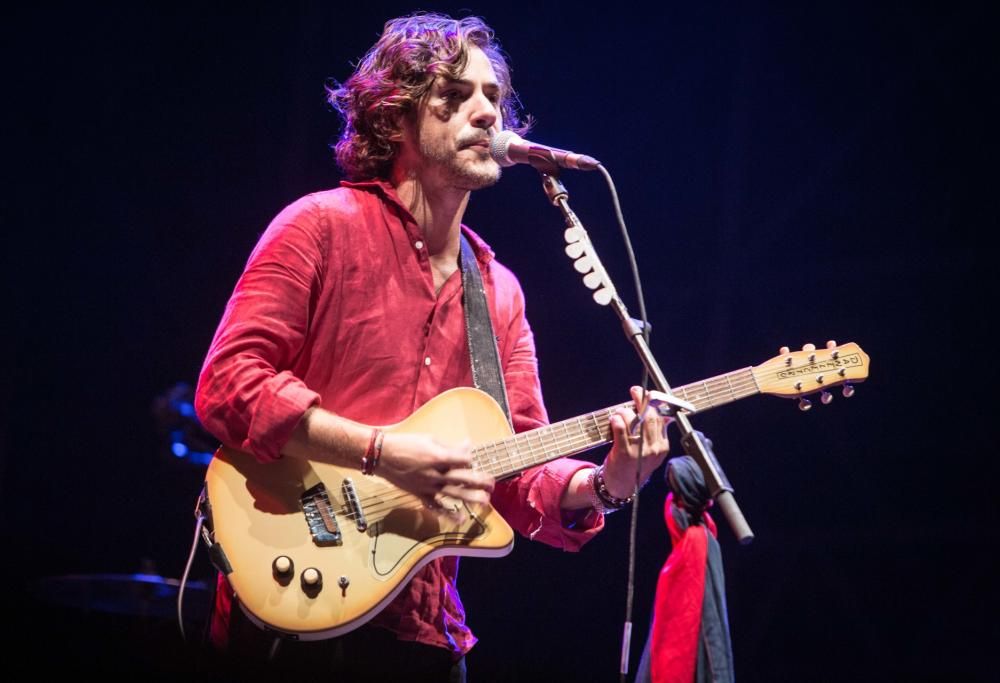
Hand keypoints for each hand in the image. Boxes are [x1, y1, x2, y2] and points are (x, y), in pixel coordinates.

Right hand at [377, 432, 494, 512]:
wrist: (383, 456)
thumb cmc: (406, 444)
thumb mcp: (429, 440)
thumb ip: (449, 447)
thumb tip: (466, 446)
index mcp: (439, 457)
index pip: (464, 460)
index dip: (471, 460)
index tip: (474, 459)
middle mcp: (436, 474)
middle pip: (464, 479)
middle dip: (480, 481)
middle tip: (492, 483)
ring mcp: (429, 486)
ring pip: (454, 494)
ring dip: (471, 498)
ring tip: (486, 501)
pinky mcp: (421, 495)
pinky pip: (436, 507)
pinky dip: (448, 514)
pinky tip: (461, 519)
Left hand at [603, 386, 671, 499]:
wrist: (621, 487)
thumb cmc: (634, 465)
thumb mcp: (651, 452)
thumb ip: (655, 434)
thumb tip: (660, 412)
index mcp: (662, 447)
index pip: (661, 418)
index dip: (654, 403)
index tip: (648, 393)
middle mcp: (653, 449)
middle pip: (650, 416)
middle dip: (642, 400)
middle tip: (635, 390)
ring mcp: (639, 451)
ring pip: (635, 420)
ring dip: (625, 411)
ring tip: (619, 413)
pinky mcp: (624, 453)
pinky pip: (621, 429)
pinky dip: (617, 420)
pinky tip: (614, 419)